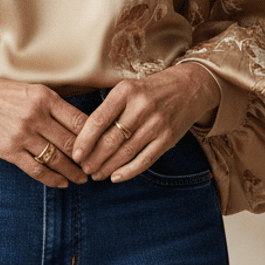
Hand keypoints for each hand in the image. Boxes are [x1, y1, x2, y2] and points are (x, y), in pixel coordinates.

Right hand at [0, 66, 89, 187]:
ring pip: (57, 159)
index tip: (103, 147)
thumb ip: (55, 107)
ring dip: (73, 172)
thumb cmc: (3, 94)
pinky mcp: (10, 151)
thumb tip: (82, 128)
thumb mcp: (32, 91)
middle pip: (71, 143)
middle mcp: (35, 115)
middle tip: (97, 168)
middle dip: (88, 159)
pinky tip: (62, 183)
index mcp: (44, 97)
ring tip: (82, 178)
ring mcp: (22, 135)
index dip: (95, 138)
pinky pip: (37, 170)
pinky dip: (53, 179)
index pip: (80, 121)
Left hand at [70, 62, 219, 182]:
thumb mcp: (127, 89)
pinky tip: (115, 177)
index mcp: (125, 91)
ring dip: (108, 167)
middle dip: (94, 158)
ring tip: (96, 174)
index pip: (98, 120)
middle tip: (84, 168)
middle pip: (111, 140)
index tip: (75, 155)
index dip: (84, 141)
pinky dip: (129, 171)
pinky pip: (145, 160)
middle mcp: (141, 107)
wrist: (190, 86)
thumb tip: (85, 138)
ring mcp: (156, 124)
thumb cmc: (150, 90)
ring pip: (126, 153)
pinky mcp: (168, 138)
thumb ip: (109, 109)